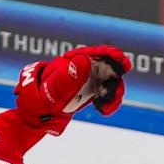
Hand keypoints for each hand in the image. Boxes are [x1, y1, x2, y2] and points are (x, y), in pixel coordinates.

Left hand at [14, 44, 132, 129]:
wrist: (38, 110)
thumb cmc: (44, 96)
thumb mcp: (56, 86)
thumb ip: (70, 75)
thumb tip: (85, 60)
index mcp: (76, 60)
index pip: (98, 53)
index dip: (113, 56)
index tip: (124, 65)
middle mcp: (85, 68)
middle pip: (109, 68)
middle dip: (116, 80)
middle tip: (114, 95)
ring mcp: (89, 80)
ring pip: (110, 83)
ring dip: (113, 95)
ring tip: (104, 108)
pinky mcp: (91, 92)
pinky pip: (106, 94)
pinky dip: (109, 103)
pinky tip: (102, 110)